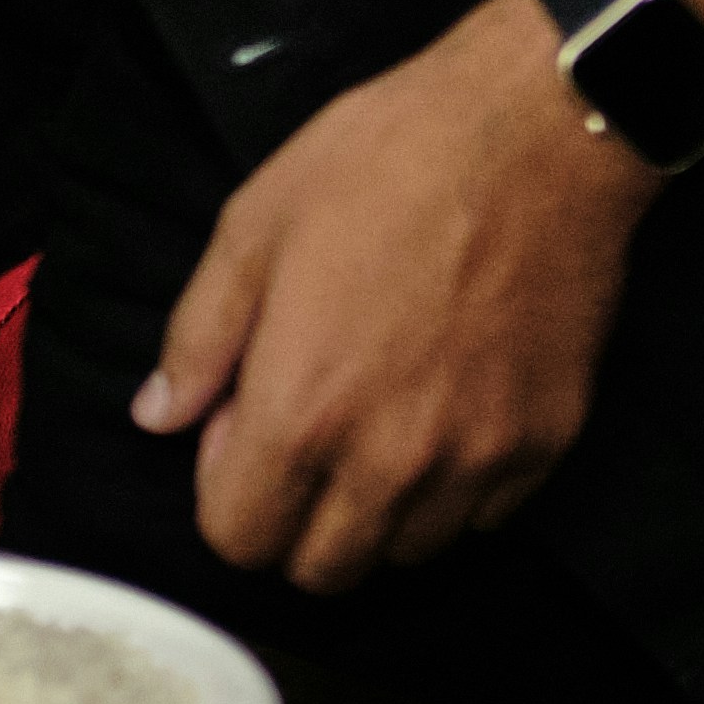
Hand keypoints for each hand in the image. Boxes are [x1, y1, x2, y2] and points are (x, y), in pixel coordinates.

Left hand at [135, 0, 659, 592]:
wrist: (536, 133)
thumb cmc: (384, 165)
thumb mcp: (253, 228)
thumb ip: (198, 340)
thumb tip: (157, 416)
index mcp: (303, 410)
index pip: (239, 540)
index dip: (227, 493)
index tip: (244, 433)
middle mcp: (391, 459)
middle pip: (323, 569)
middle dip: (294, 521)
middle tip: (305, 435)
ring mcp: (478, 460)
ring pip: (406, 553)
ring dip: (375, 512)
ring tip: (376, 421)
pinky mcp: (545, 444)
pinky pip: (483, 518)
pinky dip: (453, 491)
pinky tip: (442, 413)